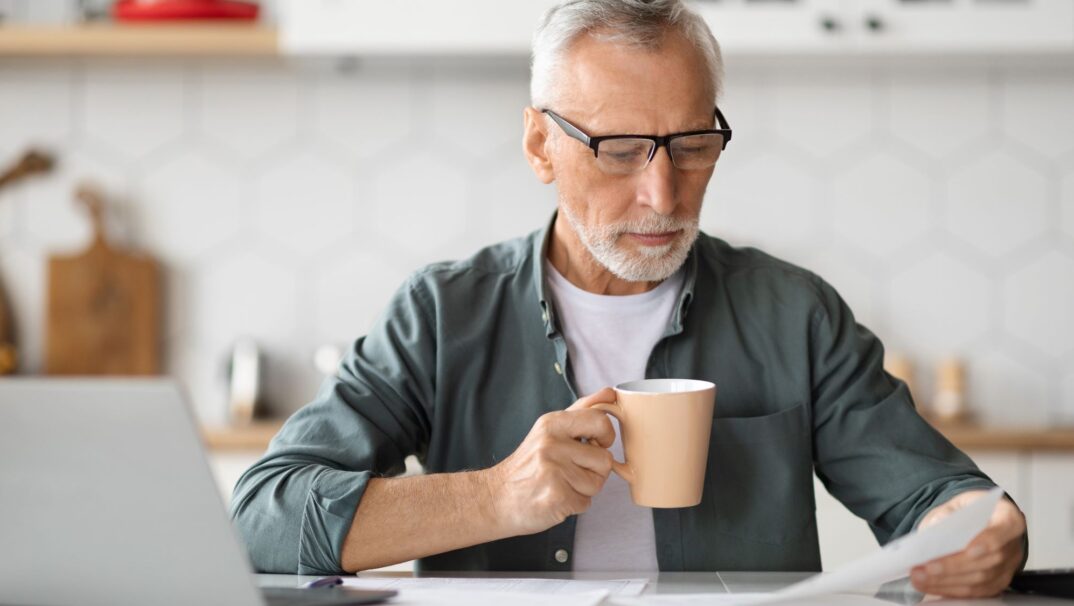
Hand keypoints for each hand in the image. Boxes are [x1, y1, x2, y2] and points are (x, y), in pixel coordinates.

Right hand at [480, 388, 616, 535]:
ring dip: (583, 489)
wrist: (495, 498)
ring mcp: (554, 472)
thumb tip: (610, 393)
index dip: (605, 436)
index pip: (600, 420)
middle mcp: (551, 444)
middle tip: (573, 470)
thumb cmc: (527, 465)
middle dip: (595, 469)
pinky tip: (555, 499)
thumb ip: (582, 409)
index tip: (594, 444)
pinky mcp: (557, 498)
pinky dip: (574, 505)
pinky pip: (586, 503)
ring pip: (597, 483)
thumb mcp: (549, 430)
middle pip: (605, 458)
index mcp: (551, 423)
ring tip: (560, 485)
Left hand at [910, 490, 1026, 597]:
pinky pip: (976, 592)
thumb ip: (945, 515)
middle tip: (926, 567)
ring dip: (947, 581)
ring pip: (981, 580)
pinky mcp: (997, 583)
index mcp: (1008, 518)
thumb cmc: (966, 513)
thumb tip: (935, 530)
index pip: (1004, 529)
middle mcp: (1012, 545)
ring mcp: (1008, 567)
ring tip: (919, 577)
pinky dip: (950, 589)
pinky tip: (929, 584)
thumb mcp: (954, 506)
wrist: (973, 521)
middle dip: (954, 566)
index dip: (987, 541)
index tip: (967, 549)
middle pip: (988, 560)